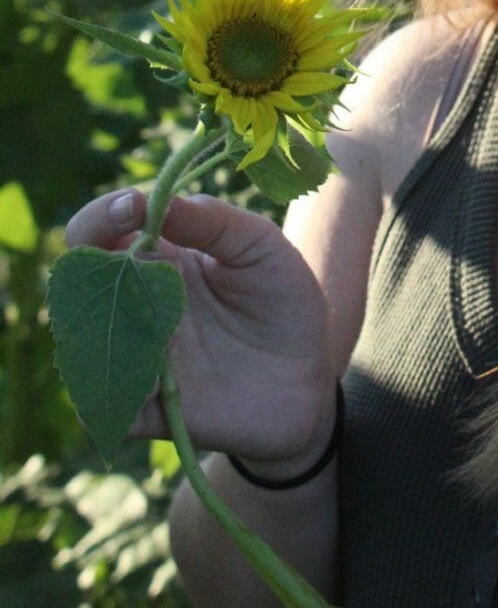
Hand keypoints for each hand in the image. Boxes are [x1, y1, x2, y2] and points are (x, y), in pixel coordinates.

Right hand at [65, 189, 335, 472]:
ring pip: (85, 339)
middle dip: (92, 263)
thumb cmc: (282, 300)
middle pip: (80, 278)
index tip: (130, 207)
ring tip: (160, 323)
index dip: (105, 213)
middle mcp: (136, 302)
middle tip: (137, 259)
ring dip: (109, 325)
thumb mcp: (261, 247)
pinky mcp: (145, 407)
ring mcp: (136, 353)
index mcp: (159, 256)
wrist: (307, 378)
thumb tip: (161, 200)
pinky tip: (156, 381)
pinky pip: (112, 400)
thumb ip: (214, 221)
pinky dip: (124, 388)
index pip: (107, 227)